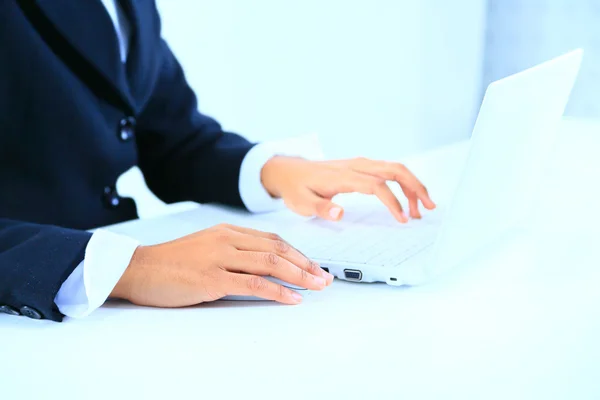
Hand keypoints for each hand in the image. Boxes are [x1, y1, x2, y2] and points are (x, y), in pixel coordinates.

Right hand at [110, 224, 333, 306]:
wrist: (139, 269)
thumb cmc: (172, 262)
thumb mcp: (206, 247)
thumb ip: (233, 251)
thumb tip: (263, 266)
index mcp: (228, 231)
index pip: (273, 239)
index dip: (298, 253)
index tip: (315, 266)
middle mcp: (228, 239)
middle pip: (278, 249)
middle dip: (306, 264)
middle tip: (325, 278)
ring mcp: (220, 257)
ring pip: (271, 263)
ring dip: (299, 276)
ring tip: (317, 287)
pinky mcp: (212, 278)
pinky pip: (253, 283)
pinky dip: (277, 291)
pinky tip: (292, 298)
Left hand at [261, 156, 435, 222]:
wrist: (288, 171)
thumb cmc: (296, 189)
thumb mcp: (302, 203)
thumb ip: (320, 209)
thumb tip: (339, 214)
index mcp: (343, 176)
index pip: (377, 186)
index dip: (393, 202)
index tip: (403, 219)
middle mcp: (356, 166)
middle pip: (394, 170)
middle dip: (415, 187)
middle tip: (429, 208)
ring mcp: (360, 164)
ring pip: (395, 168)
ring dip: (413, 185)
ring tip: (423, 208)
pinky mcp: (361, 167)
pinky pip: (388, 171)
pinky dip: (403, 183)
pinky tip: (409, 199)